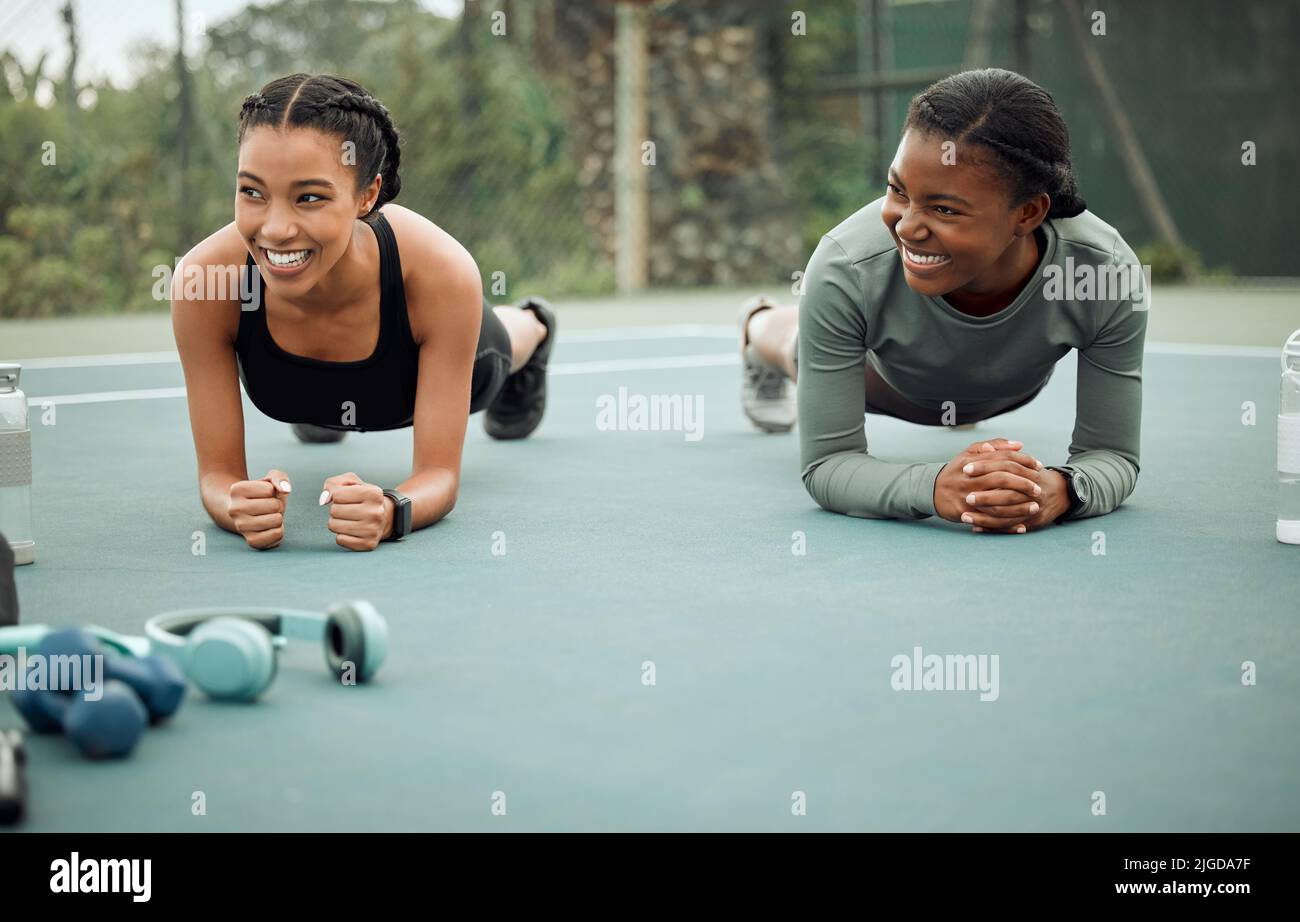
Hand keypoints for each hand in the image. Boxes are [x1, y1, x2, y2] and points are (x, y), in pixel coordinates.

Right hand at [229, 469, 290, 549]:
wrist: (248, 515)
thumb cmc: (262, 495)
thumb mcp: (269, 480)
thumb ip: (279, 477)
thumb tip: (285, 490)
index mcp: (236, 490)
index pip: (269, 489)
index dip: (272, 491)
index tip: (263, 495)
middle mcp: (234, 509)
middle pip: (274, 505)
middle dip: (277, 505)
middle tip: (267, 508)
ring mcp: (241, 527)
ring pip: (277, 520)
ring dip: (279, 517)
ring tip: (268, 516)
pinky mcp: (252, 541)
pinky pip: (278, 535)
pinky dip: (280, 530)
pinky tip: (270, 528)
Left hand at [319, 472, 392, 550]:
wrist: (382, 517)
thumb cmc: (361, 498)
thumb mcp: (350, 483)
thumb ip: (333, 484)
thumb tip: (323, 500)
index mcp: (374, 493)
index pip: (337, 495)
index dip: (338, 496)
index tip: (349, 498)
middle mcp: (376, 512)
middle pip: (334, 511)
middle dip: (336, 509)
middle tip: (349, 510)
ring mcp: (373, 530)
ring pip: (333, 526)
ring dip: (337, 522)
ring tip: (349, 520)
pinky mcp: (368, 544)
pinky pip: (339, 539)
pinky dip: (342, 535)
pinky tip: (352, 531)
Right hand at [934, 438, 1052, 533]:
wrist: (931, 490)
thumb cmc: (957, 471)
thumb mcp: (970, 453)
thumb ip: (995, 446)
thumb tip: (1019, 445)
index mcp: (972, 461)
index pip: (1003, 458)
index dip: (1023, 461)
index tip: (1038, 466)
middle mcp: (969, 478)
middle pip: (1001, 479)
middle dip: (1023, 483)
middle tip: (1038, 488)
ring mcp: (966, 496)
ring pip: (997, 502)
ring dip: (1018, 506)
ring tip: (1035, 506)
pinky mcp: (965, 513)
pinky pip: (989, 520)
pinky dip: (1007, 525)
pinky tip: (1022, 525)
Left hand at [968, 455, 1070, 533]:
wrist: (1060, 492)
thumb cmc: (1033, 475)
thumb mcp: (1023, 461)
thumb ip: (1004, 453)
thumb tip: (987, 447)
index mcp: (1028, 473)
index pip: (1005, 468)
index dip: (984, 468)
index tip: (965, 469)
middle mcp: (1032, 491)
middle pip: (1007, 495)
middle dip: (985, 497)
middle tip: (966, 497)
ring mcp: (1032, 509)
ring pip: (1006, 515)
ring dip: (984, 517)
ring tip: (964, 516)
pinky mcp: (1031, 523)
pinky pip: (1008, 527)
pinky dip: (991, 528)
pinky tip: (975, 527)